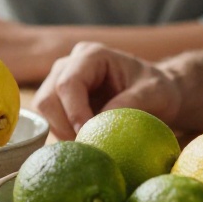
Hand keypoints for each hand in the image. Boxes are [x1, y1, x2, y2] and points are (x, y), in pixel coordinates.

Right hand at [32, 42, 182, 140]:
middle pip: (47, 98)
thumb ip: (130, 103)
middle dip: (64, 126)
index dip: (74, 112)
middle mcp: (69, 65)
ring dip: (61, 133)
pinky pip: (50, 121)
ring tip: (88, 145)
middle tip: (88, 146)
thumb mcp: (155, 94)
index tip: (88, 135)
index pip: (68, 83)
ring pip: (44, 112)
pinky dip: (63, 136)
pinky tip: (84, 143)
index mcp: (91, 55)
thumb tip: (99, 124)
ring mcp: (60, 82)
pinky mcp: (59, 102)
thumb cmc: (158, 90)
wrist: (156, 94)